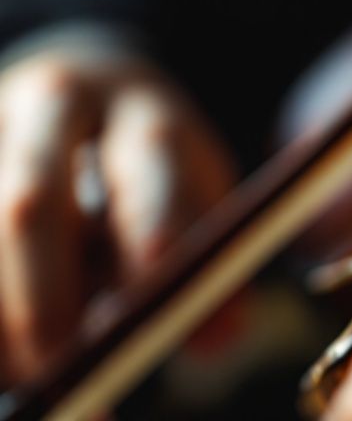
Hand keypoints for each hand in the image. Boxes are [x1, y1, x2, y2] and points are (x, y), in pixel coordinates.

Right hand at [0, 22, 235, 382]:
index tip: (147, 317)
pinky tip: (10, 351)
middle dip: (45, 301)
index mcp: (142, 110)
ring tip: (35, 371)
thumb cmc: (153, 167)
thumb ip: (210, 261)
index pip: (148, 165)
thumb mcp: (196, 195)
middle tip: (63, 370)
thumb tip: (219, 343)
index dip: (149, 240)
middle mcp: (57, 103)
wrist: (88, 92)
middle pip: (32, 204)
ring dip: (3, 316)